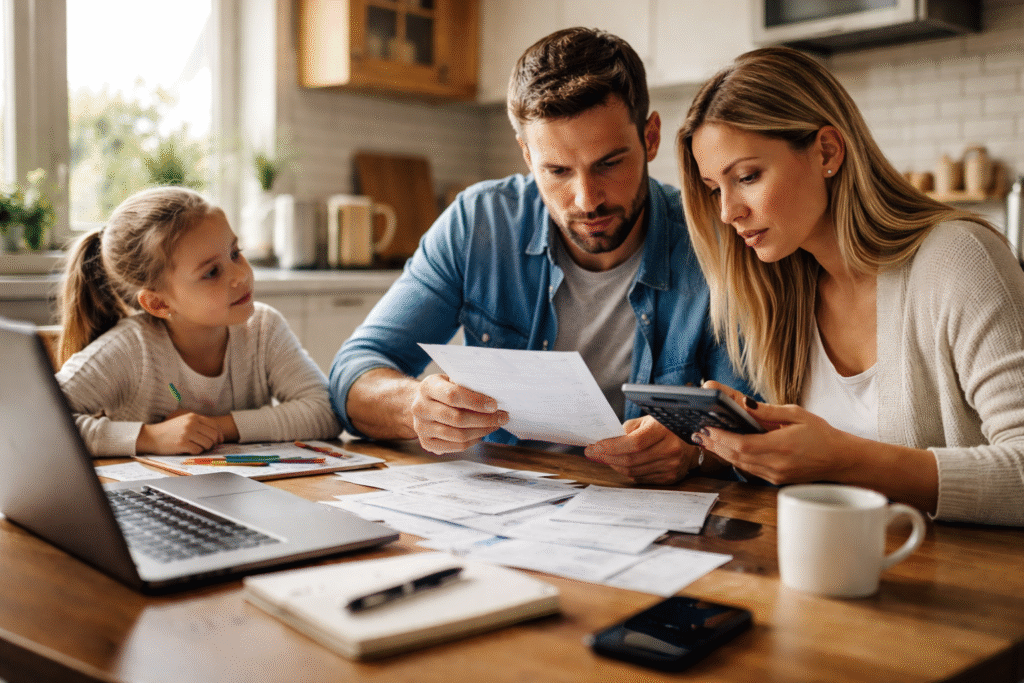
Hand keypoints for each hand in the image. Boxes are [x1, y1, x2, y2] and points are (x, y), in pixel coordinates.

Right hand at [136, 411, 225, 454]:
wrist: (152, 436)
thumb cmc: (170, 431)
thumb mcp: (185, 421)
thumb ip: (200, 425)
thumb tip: (219, 437)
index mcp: (193, 417)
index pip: (215, 425)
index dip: (219, 435)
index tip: (218, 441)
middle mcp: (191, 423)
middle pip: (213, 435)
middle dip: (213, 443)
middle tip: (208, 447)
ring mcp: (187, 433)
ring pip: (208, 444)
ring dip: (204, 448)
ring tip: (196, 447)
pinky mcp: (182, 443)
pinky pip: (198, 450)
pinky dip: (196, 452)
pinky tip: (189, 450)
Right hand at [410, 374, 508, 453]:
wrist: (420, 403)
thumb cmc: (442, 390)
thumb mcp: (450, 379)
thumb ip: (466, 385)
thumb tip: (493, 397)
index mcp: (427, 387)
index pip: (453, 395)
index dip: (476, 401)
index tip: (494, 405)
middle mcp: (420, 408)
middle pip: (457, 418)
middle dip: (484, 419)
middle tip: (502, 417)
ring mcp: (421, 428)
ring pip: (458, 435)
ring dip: (482, 431)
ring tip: (494, 425)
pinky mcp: (426, 443)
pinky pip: (456, 446)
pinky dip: (473, 441)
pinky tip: (481, 433)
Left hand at [584, 415, 701, 483]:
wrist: (691, 445)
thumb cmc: (664, 429)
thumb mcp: (648, 420)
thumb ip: (628, 428)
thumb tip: (605, 439)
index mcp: (663, 430)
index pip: (633, 442)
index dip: (612, 446)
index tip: (595, 446)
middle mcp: (670, 449)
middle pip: (631, 459)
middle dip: (607, 457)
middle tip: (593, 453)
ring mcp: (671, 466)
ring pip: (633, 472)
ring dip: (615, 465)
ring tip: (604, 458)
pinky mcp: (669, 478)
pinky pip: (640, 478)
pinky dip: (627, 472)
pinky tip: (620, 464)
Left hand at [692, 388, 849, 484]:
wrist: (840, 460)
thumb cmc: (821, 435)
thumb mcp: (798, 414)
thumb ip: (769, 411)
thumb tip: (744, 403)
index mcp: (781, 446)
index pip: (742, 444)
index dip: (721, 437)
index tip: (706, 427)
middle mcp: (775, 464)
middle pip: (736, 456)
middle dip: (715, 444)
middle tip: (698, 433)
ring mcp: (775, 475)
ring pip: (740, 464)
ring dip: (721, 452)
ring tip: (705, 439)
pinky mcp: (775, 480)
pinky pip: (749, 469)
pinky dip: (734, 459)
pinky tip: (725, 449)